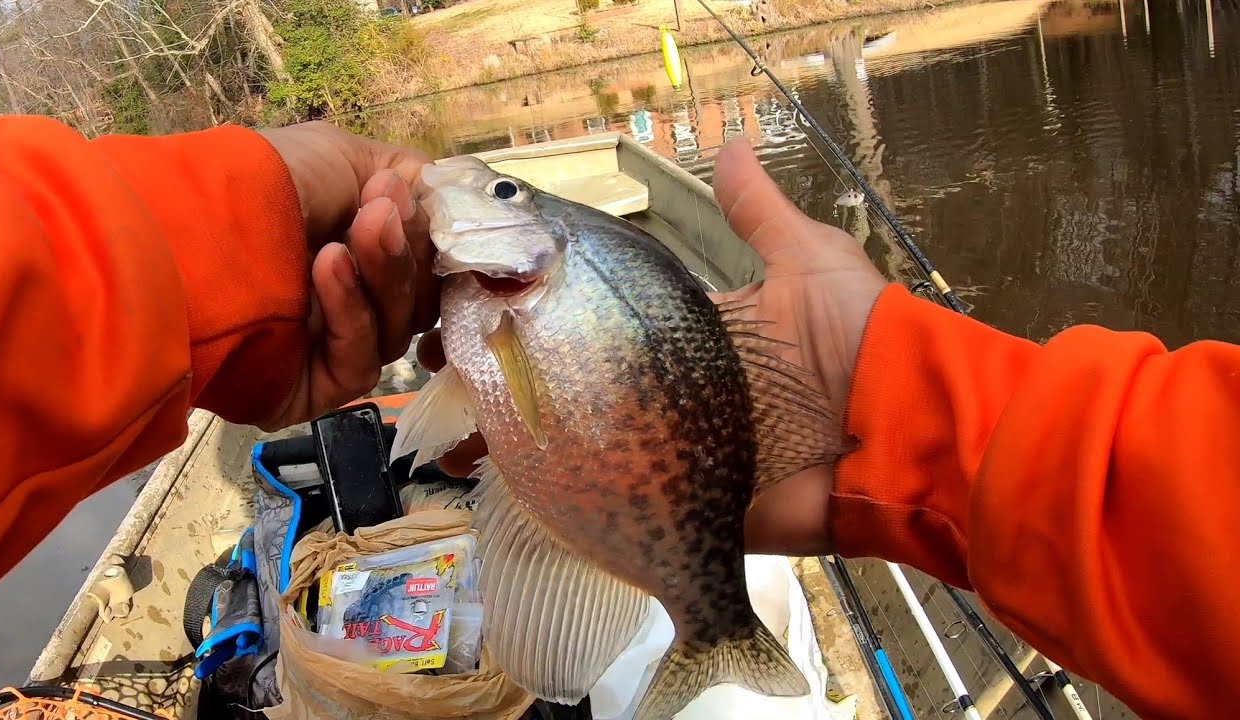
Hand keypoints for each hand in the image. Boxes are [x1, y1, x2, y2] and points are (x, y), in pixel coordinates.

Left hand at [255, 121, 439, 430]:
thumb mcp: (346, 158)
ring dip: (380, 277)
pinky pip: (361, 360)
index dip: (441, 245)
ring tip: (344, 239)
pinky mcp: (316, 390)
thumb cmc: (260, 186)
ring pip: (398, 329)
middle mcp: (350, 300)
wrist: (182, 235)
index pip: (430, 263)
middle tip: (377, 214)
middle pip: (422, 298)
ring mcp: (332, 348)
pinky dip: (350, 311)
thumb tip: (445, 207)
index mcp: (358, 248)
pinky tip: (325, 270)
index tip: (442, 216)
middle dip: (404, 253)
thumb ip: (411, 182)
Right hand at [419, 139, 887, 556]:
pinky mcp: (685, 504)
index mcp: (695, 339)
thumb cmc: (858, 339)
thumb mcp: (808, 261)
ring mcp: (676, 451)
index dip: (555, 311)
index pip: (608, 322)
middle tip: (451, 366)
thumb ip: (759, 214)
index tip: (492, 295)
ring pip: (586, 446)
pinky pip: (618, 501)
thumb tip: (727, 145)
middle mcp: (674, 394)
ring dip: (528, 441)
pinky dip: (568, 494)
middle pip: (585, 386)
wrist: (902, 433)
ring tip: (460, 430)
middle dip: (525, 380)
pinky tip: (506, 479)